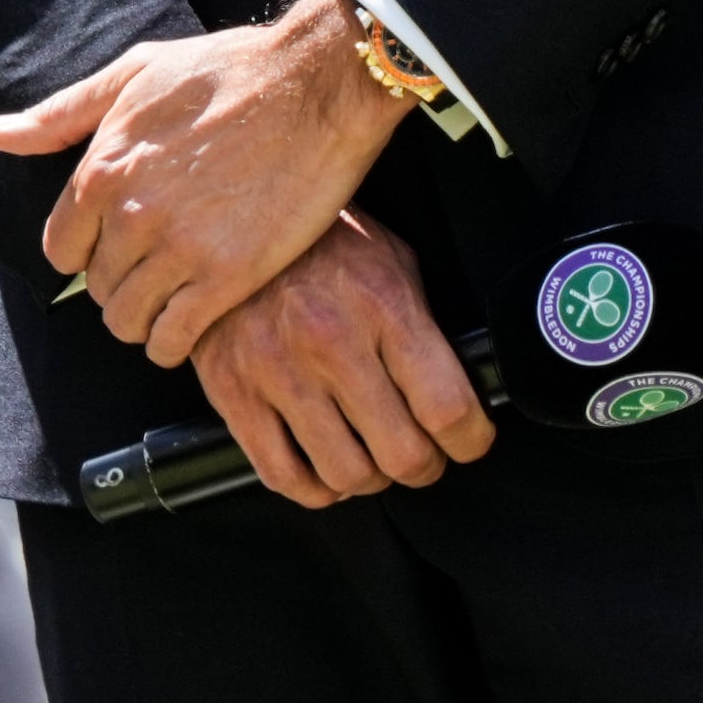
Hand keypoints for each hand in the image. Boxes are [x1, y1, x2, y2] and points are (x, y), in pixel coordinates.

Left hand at [0, 0, 406, 366]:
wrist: (315, 85)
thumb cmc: (226, 71)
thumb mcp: (133, 75)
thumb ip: (60, 115)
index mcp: (102, 169)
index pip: (61, 249)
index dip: (85, 254)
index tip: (112, 249)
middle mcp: (131, 216)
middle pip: (98, 288)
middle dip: (120, 284)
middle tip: (153, 272)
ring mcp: (179, 250)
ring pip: (130, 321)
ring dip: (145, 318)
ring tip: (172, 300)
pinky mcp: (228, 277)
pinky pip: (176, 340)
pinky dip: (176, 343)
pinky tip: (193, 321)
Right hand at [190, 210, 496, 506]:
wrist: (232, 215)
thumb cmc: (321, 241)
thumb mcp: (392, 263)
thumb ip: (423, 329)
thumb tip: (460, 388)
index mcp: (381, 307)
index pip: (447, 409)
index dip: (471, 440)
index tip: (468, 441)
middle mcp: (330, 343)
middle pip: (402, 455)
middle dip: (424, 465)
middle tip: (421, 453)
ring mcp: (277, 371)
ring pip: (347, 475)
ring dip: (369, 478)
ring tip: (369, 456)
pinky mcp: (233, 391)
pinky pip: (283, 476)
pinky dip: (314, 487)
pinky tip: (323, 466)